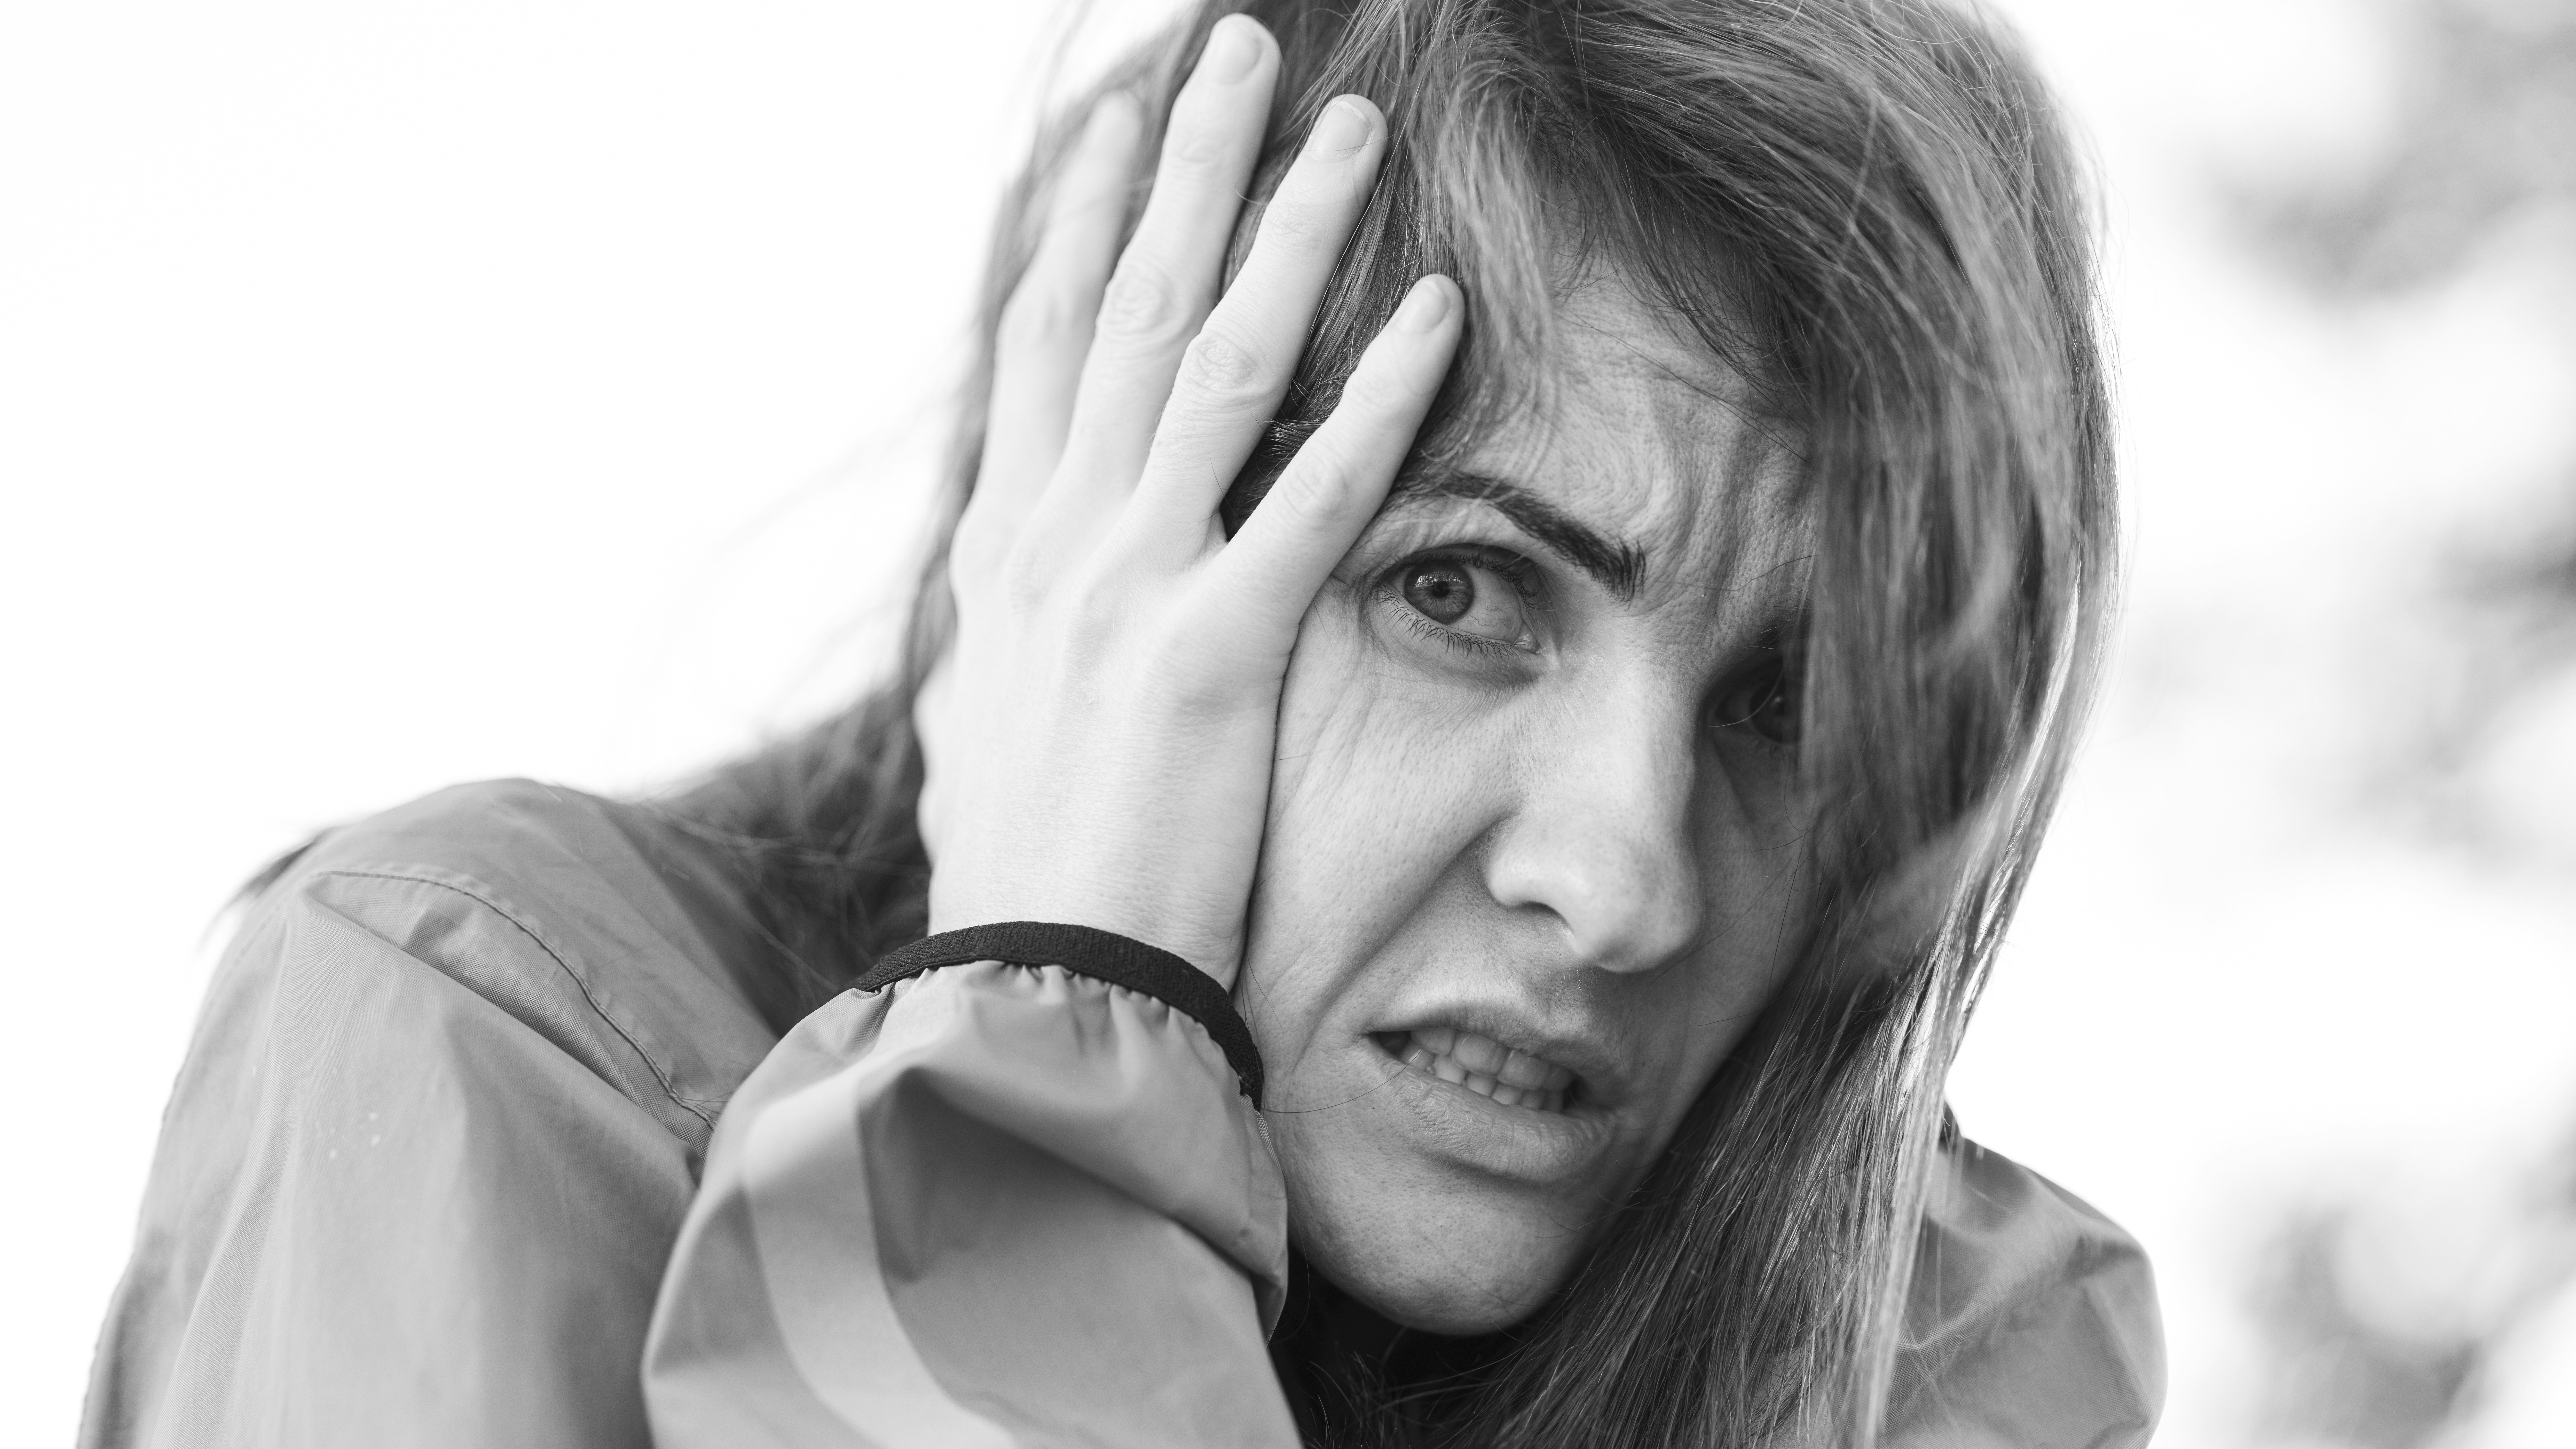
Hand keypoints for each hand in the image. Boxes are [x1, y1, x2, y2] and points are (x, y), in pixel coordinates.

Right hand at [913, 14, 1462, 990]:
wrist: (1021, 993)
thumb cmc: (1016, 874)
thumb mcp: (982, 733)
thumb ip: (994, 651)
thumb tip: (985, 623)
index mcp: (1005, 557)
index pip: (1042, 343)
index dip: (1076, 219)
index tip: (1113, 126)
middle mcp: (1057, 543)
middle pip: (1127, 309)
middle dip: (1181, 167)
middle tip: (1231, 50)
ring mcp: (1129, 589)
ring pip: (1220, 364)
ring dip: (1288, 233)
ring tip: (1347, 127)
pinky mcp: (1210, 656)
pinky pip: (1311, 495)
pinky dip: (1378, 397)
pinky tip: (1437, 310)